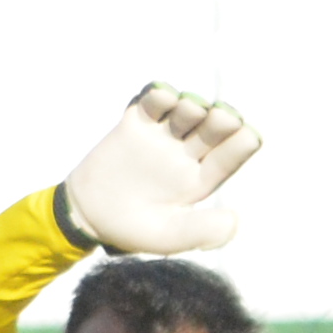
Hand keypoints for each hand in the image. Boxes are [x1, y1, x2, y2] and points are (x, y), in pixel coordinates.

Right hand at [62, 86, 260, 255]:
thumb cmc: (131, 230)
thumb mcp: (165, 237)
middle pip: (214, 128)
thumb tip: (234, 221)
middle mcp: (187, 154)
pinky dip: (160, 96)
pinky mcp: (135, 124)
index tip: (246, 135)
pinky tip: (164, 96)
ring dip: (193, 105)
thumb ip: (198, 231)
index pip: (230, 156)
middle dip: (222, 119)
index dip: (241, 143)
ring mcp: (162, 137)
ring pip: (187, 111)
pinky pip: (152, 104)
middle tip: (221, 117)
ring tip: (188, 109)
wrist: (86, 215)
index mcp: (201, 179)